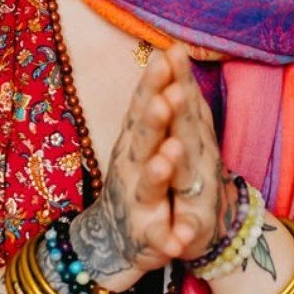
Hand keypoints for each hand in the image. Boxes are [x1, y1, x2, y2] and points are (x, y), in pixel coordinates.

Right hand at [69, 43, 223, 285]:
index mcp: (137, 141)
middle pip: (143, 139)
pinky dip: (168, 240)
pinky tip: (177, 242)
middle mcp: (132, 167)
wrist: (115, 239)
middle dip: (154, 120)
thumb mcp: (144, 136)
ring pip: (148, 186)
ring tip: (168, 157)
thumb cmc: (137, 177)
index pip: (146, 106)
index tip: (166, 55)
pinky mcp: (148, 237)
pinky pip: (159, 238)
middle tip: (165, 98)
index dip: (154, 83)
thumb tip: (170, 52)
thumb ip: (155, 98)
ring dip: (157, 171)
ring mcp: (138, 203)